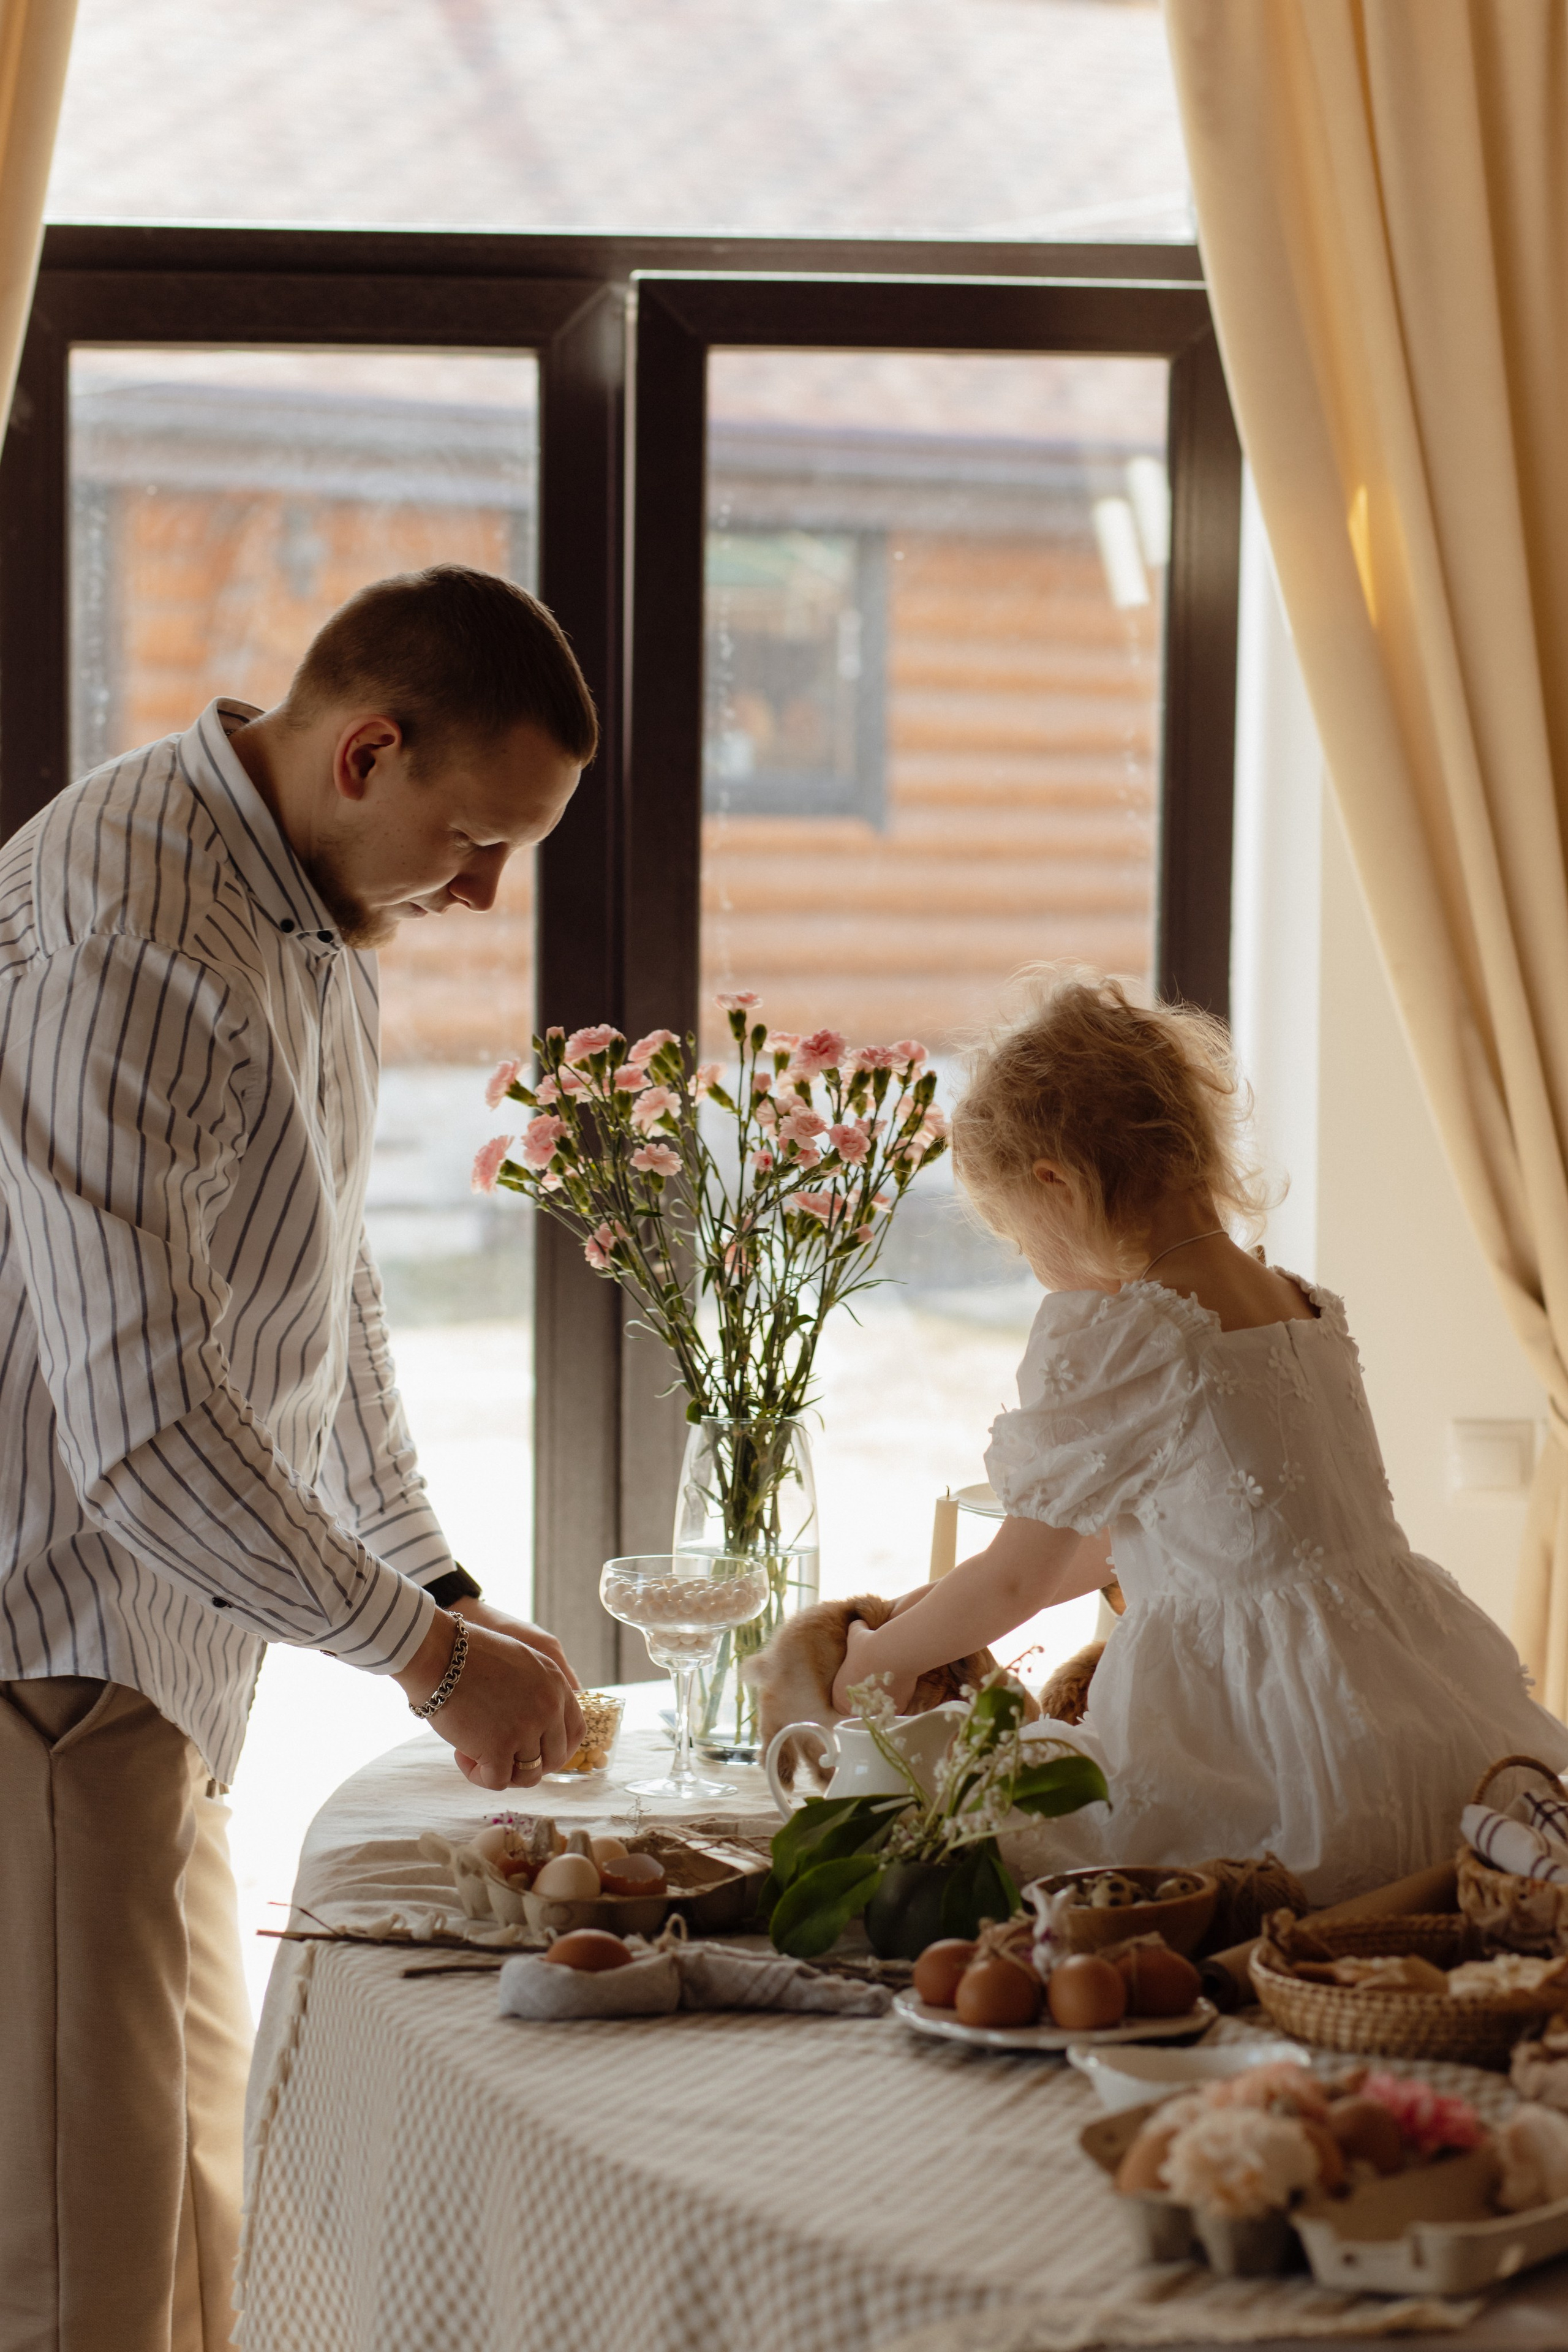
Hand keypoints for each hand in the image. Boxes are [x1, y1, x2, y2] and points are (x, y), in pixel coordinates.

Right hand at [394, 1611, 584, 1791]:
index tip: (537, 1752)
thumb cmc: (470, 1654)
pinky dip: (478, 1775)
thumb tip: (541, 1723)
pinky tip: (462, 1755)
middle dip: (530, 1763)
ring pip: (529, 1775)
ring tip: (479, 1754)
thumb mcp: (521, 1661)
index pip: (575, 1730)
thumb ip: (539, 1689)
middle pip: (555, 1757)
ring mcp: (526, 1729)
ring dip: (505, 1771)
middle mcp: (548, 1707)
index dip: (558, 1748)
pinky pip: (498, 1781)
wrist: (439, 1655)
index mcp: (556, 1684)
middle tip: (503, 1756)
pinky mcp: (498, 1748)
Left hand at [831, 1617, 916, 1716]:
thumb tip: (858, 1623)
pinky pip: (896, 1706)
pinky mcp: (896, 1709)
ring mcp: (875, 1710)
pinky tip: (900, 1683)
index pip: (840, 1703)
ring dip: (882, 1700)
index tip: (858, 1682)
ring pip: (878, 1709)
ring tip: (889, 1682)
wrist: (889, 1653)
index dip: (849, 1693)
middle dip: (866, 1699)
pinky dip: (898, 1697)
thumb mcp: (856, 1634)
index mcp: (839, 1694)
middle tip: (874, 1684)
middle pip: (859, 1709)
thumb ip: (854, 1630)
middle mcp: (855, 1707)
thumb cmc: (867, 1645)